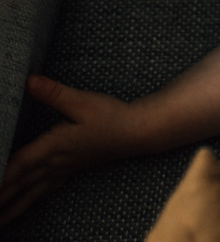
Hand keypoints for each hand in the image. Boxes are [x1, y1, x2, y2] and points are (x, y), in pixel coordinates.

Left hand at [0, 76, 145, 226]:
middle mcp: (55, 162)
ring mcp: (62, 169)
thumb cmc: (109, 116)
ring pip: (30, 193)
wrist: (135, 132)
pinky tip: (25, 206)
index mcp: (54, 146)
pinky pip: (43, 191)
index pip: (19, 165)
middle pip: (19, 185)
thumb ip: (53, 93)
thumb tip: (28, 81)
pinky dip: (30, 201)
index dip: (1, 177)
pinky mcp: (70, 169)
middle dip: (1, 199)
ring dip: (11, 208)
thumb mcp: (81, 100)